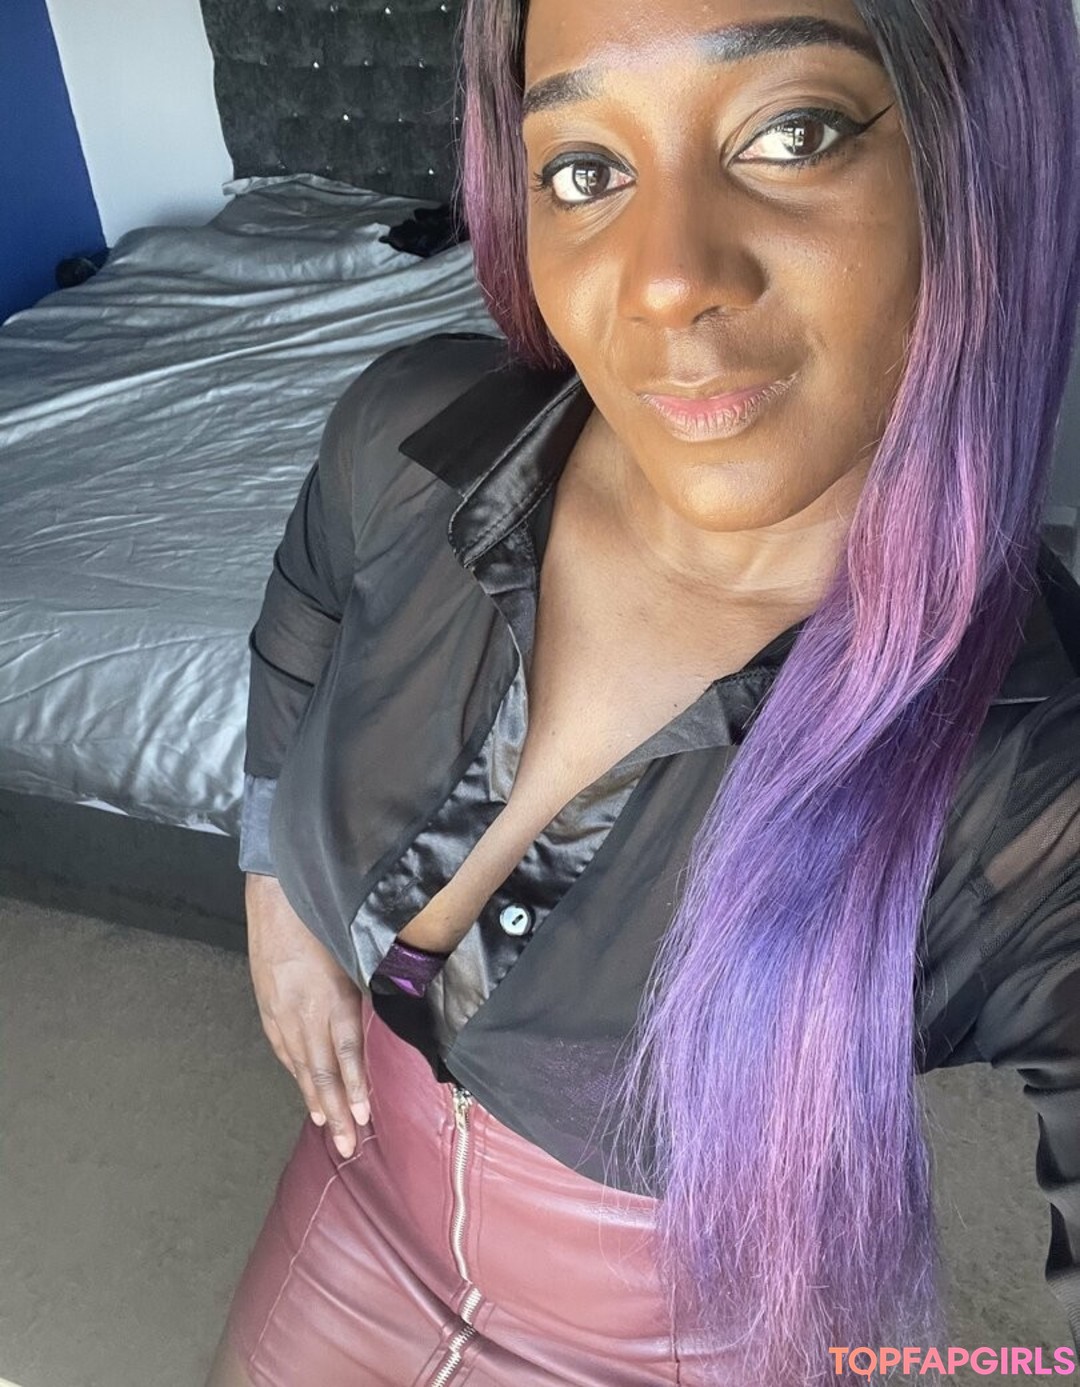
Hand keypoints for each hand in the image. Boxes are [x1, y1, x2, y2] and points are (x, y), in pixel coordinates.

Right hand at [244, 872, 368, 1156]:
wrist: (277, 899)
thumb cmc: (323, 921)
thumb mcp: (352, 954)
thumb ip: (368, 990)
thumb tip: (392, 1017)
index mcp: (331, 998)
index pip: (345, 1053)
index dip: (354, 1086)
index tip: (363, 1114)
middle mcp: (305, 1014)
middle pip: (321, 1071)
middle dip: (336, 1111)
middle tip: (348, 1145)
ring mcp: (282, 1015)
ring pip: (302, 1067)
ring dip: (316, 1101)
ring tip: (329, 1130)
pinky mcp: (269, 1010)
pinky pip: (285, 1050)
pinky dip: (298, 1075)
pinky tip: (307, 1093)